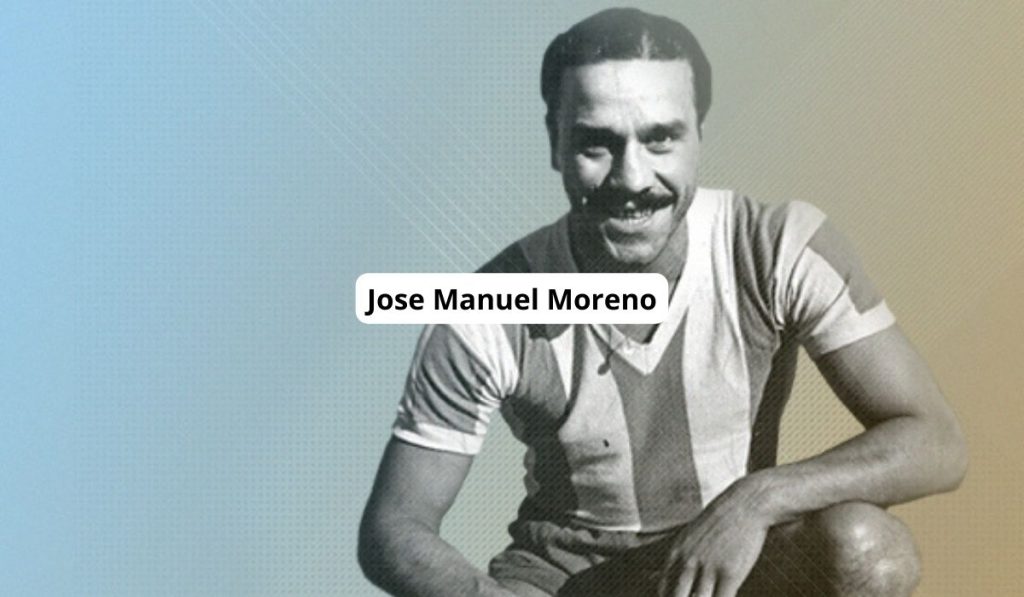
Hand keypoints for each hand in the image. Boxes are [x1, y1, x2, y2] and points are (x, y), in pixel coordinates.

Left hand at [657, 480, 772, 596]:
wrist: (746, 504)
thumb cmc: (720, 521)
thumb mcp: (691, 535)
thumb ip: (682, 556)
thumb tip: (679, 578)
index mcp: (676, 552)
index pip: (663, 589)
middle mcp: (688, 561)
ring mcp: (708, 568)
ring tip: (710, 596)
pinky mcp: (729, 573)